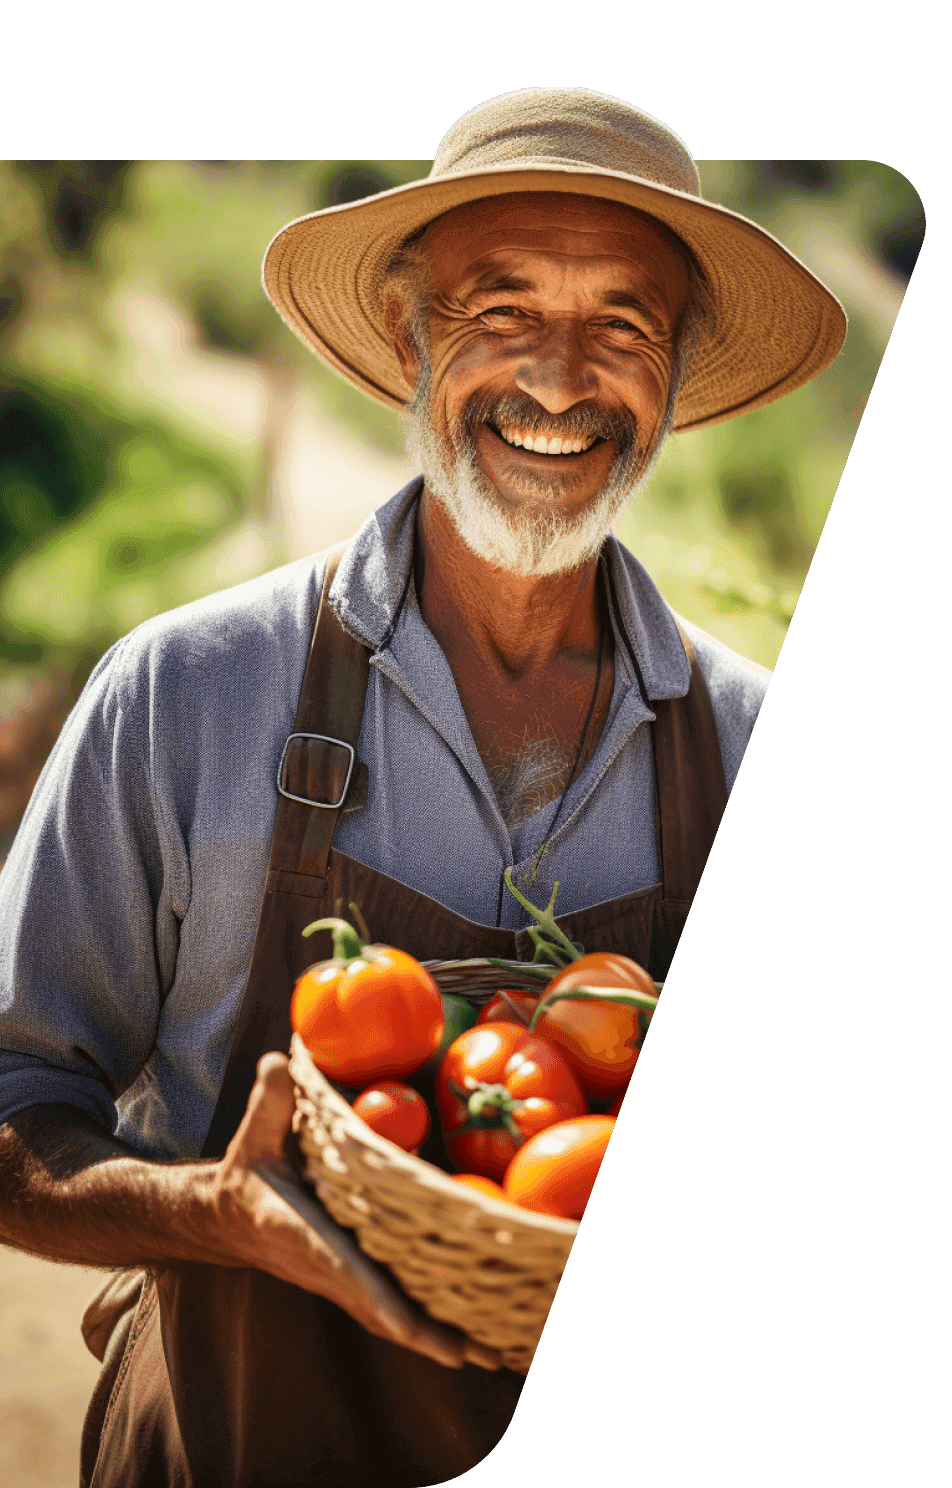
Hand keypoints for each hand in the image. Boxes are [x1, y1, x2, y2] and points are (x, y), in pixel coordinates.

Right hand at [210, 1053, 500, 1371]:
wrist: (227, 1218)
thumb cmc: (247, 1172)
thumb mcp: (254, 1133)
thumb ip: (268, 1100)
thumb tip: (279, 1061)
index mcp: (299, 1233)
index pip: (340, 1268)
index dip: (373, 1296)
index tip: (405, 1324)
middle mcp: (325, 1267)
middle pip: (379, 1310)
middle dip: (423, 1334)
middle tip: (474, 1353)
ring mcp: (342, 1282)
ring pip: (394, 1319)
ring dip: (440, 1340)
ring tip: (496, 1357)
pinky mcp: (355, 1283)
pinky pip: (399, 1310)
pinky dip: (434, 1328)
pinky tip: (476, 1341)